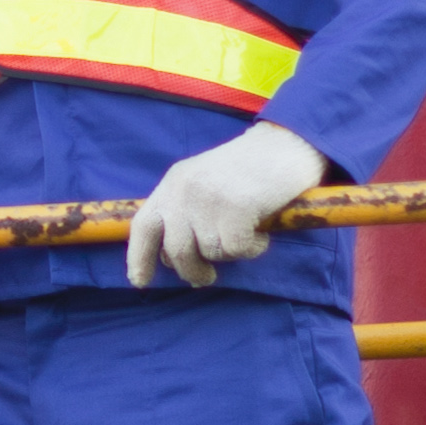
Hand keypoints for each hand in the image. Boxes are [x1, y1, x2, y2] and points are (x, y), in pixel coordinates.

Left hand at [126, 123, 331, 288]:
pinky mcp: (236, 207)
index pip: (144, 226)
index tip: (140, 282)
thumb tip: (174, 260)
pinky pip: (237, 250)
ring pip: (210, 252)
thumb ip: (185, 214)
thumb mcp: (204, 183)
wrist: (286, 143)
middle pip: (175, 250)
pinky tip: (262, 232)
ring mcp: (208, 198)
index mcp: (172, 183)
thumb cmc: (249, 170)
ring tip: (247, 230)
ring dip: (232, 252)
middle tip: (206, 277)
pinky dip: (253, 248)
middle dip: (191, 271)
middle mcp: (184, 189)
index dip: (138, 257)